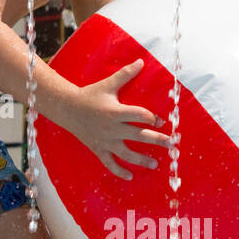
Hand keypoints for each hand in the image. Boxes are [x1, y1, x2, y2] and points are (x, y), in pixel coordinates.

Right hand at [67, 59, 171, 179]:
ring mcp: (105, 141)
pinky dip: (119, 171)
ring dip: (142, 160)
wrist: (68, 109)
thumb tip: (141, 61)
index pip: (139, 115)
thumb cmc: (90, 95)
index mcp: (115, 111)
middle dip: (156, 140)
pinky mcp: (99, 149)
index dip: (152, 118)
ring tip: (155, 164)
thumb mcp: (108, 84)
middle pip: (138, 136)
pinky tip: (130, 177)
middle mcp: (112, 128)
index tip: (161, 121)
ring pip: (126, 154)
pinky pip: (110, 163)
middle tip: (170, 144)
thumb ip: (125, 74)